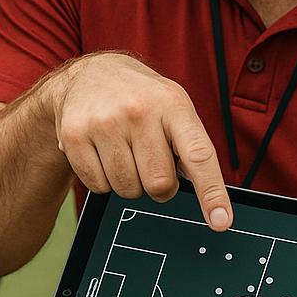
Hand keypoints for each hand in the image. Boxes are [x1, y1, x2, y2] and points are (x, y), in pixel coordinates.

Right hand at [51, 53, 231, 229]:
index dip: (211, 192)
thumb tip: (207, 197)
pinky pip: (98, 187)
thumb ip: (190, 145)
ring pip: (127, 189)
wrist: (90, 74)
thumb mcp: (174, 106)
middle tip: (151, 162)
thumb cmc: (142, 99)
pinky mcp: (75, 136)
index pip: (198, 155)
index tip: (221, 221)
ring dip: (130, 182)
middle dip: (159, 185)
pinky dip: (104, 180)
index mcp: (173, 105)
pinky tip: (103, 152)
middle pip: (159, 184)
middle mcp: (139, 111)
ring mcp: (105, 123)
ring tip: (125, 151)